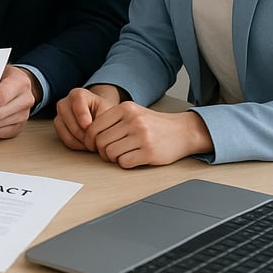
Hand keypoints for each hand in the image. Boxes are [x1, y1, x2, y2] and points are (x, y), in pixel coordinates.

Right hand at [53, 84, 122, 150]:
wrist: (97, 113)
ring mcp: (59, 115)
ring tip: (93, 142)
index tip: (88, 125)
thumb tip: (93, 134)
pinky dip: (76, 144)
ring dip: (81, 141)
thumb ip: (101, 118)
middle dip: (85, 134)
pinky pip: (64, 139)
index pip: (77, 105)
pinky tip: (86, 144)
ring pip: (66, 133)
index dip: (82, 116)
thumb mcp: (106, 110)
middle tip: (97, 139)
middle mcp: (64, 102)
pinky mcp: (58, 126)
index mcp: (78, 94)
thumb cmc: (102, 111)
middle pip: (71, 122)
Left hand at [82, 102, 212, 168]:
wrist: (183, 131)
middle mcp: (133, 120)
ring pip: (110, 153)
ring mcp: (141, 136)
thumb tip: (88, 135)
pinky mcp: (149, 152)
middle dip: (101, 151)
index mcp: (125, 108)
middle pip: (100, 141)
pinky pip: (124, 162)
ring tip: (121, 155)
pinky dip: (124, 163)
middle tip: (108, 153)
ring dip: (112, 158)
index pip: (94, 127)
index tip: (94, 145)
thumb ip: (112, 120)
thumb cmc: (155, 124)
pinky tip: (131, 159)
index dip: (90, 140)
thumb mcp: (133, 112)